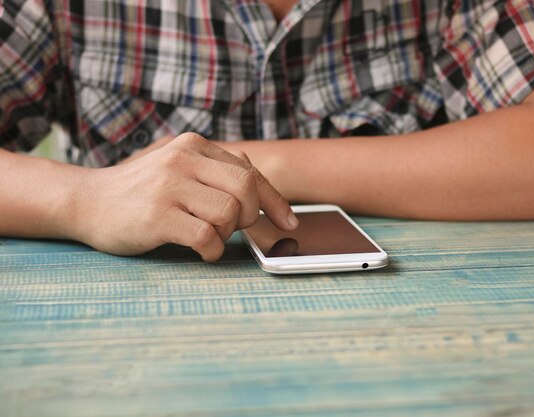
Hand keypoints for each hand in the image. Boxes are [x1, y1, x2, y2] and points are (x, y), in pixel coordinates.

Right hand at [73, 133, 297, 260]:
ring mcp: (169, 186)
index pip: (250, 172)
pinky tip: (199, 250)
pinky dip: (212, 250)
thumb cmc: (142, 191)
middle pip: (246, 189)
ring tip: (207, 236)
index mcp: (194, 145)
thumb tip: (260, 184)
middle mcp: (183, 159)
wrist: (88, 202)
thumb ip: (215, 171)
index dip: (275, 202)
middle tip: (233, 228)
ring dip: (226, 234)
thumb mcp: (178, 168)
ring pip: (229, 213)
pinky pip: (207, 237)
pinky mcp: (157, 215)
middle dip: (250, 216)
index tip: (289, 223)